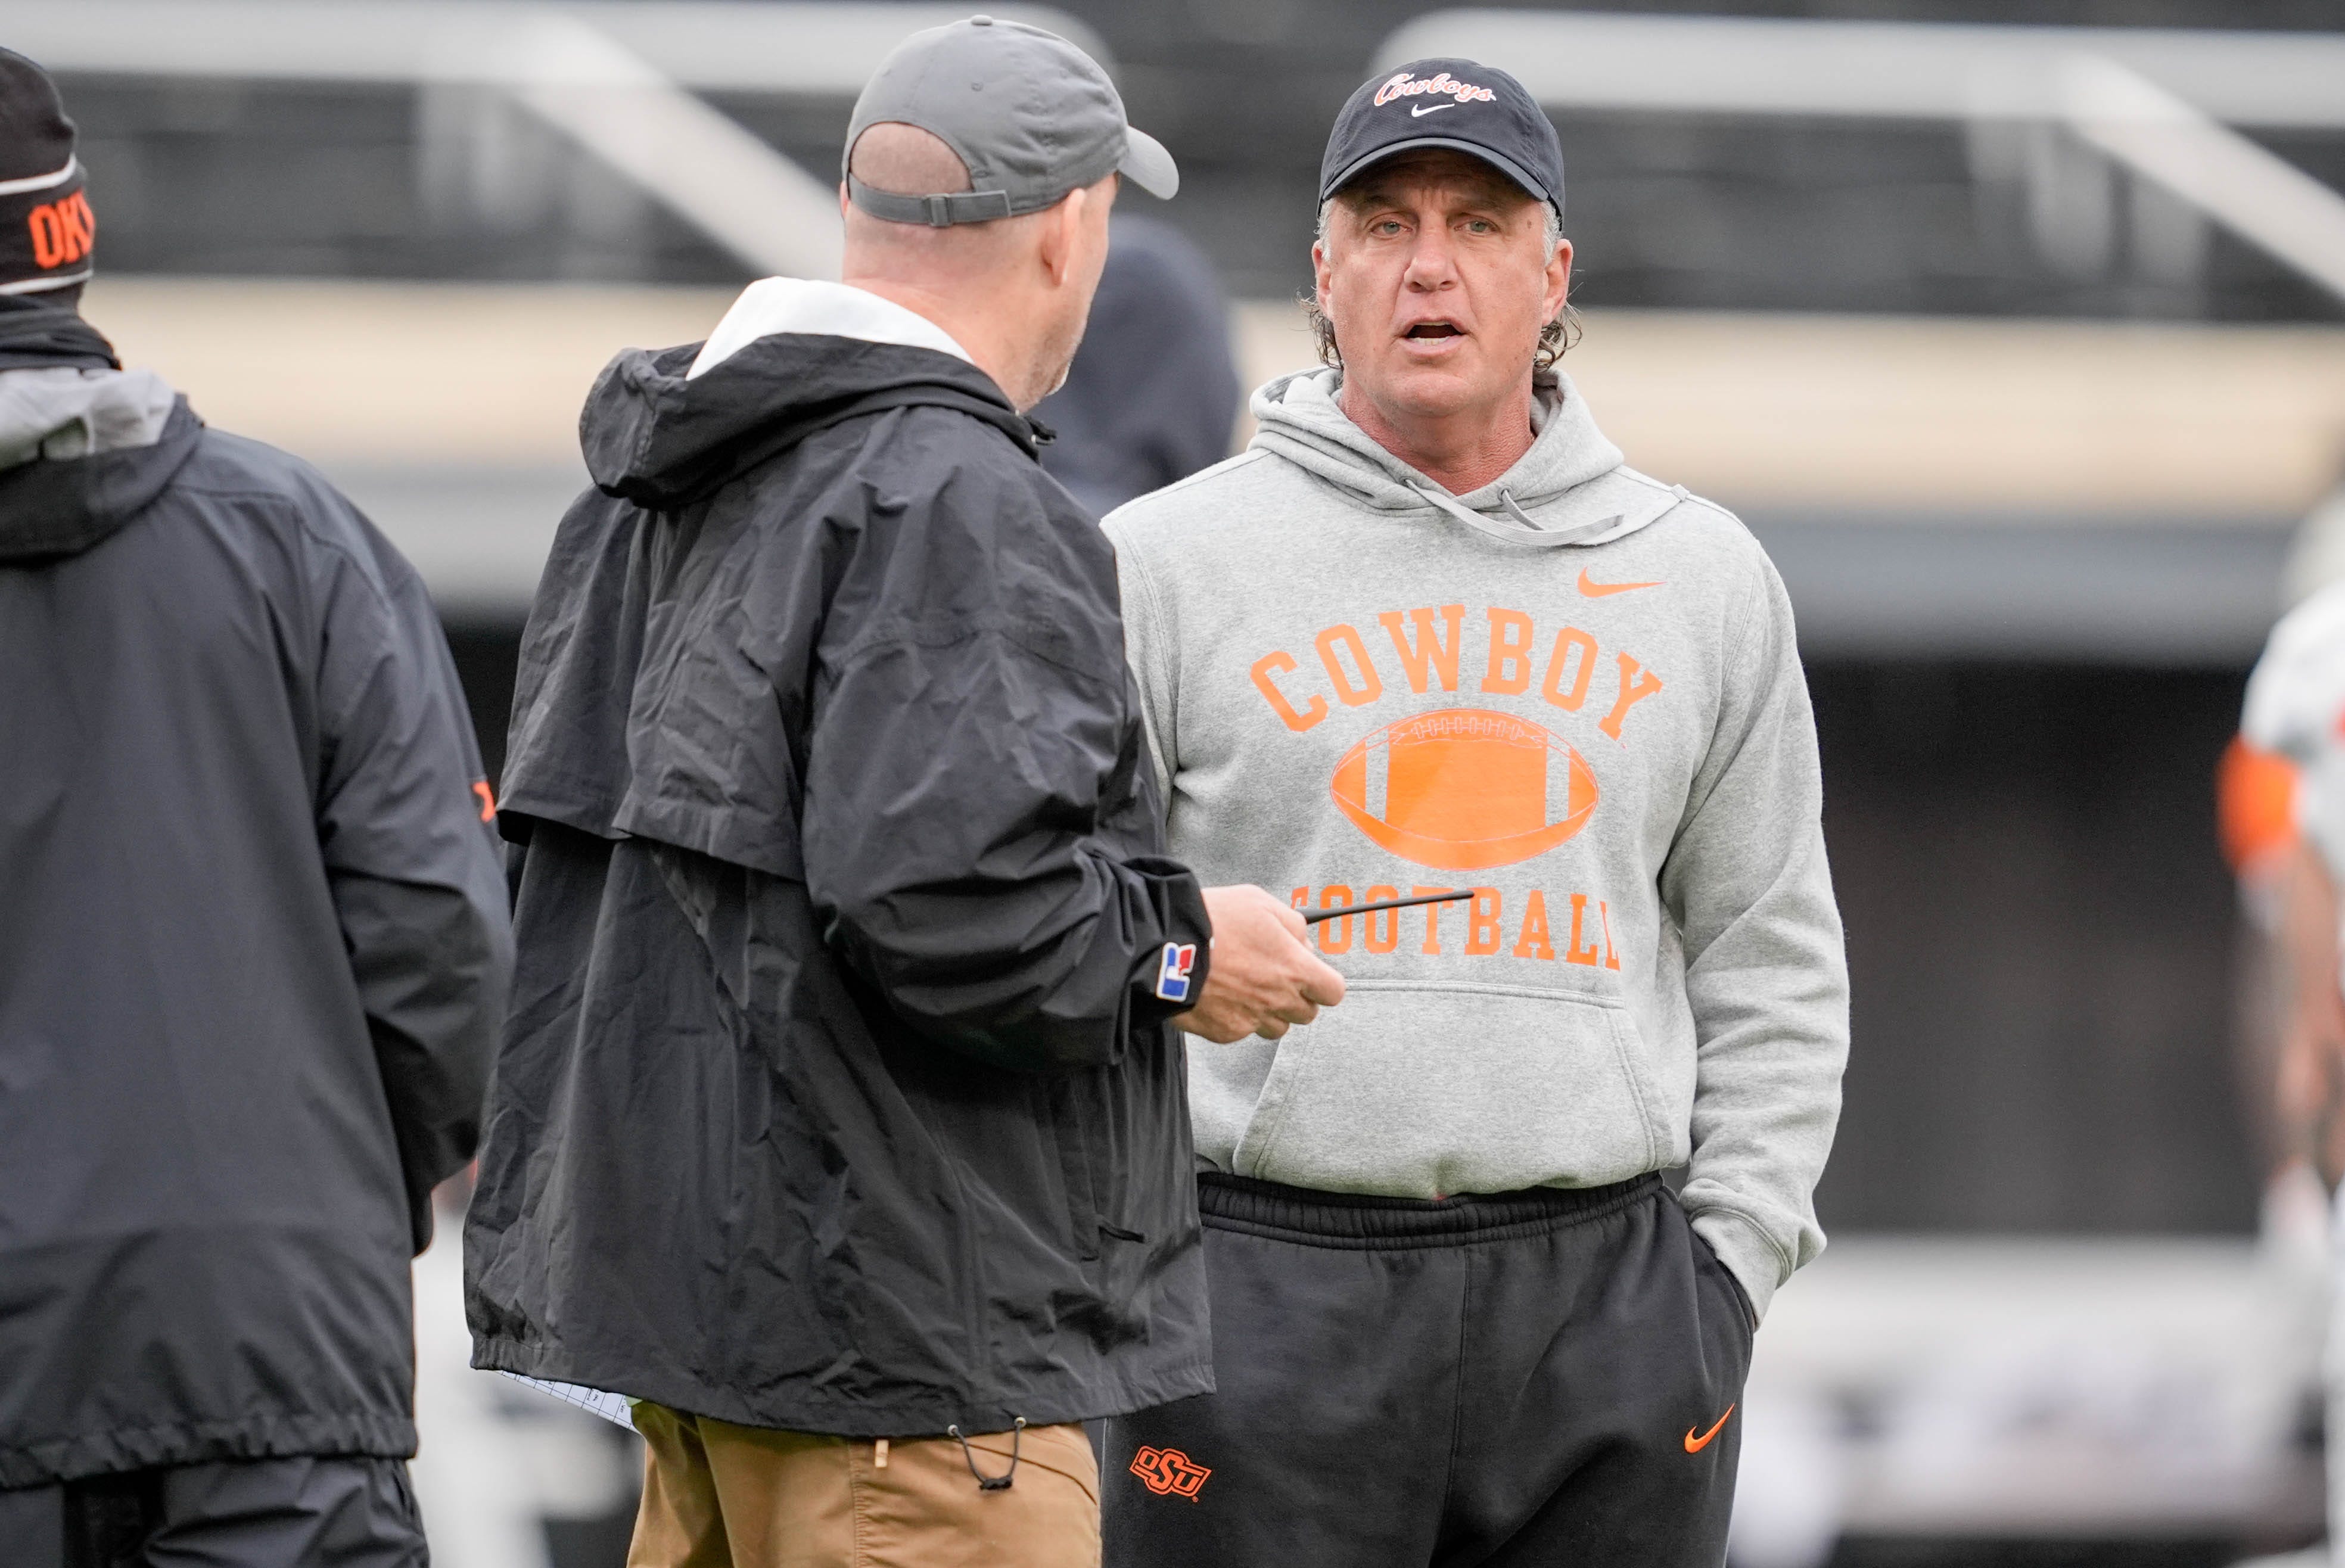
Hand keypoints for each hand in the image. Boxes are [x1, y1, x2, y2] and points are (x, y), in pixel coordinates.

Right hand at [1173, 885, 1346, 1043]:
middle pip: (1307, 1013)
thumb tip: (1304, 944)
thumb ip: (1291, 924)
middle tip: (1275, 976)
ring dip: (1270, 1011)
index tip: (1311, 974)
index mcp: (1294, 969)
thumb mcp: (1260, 902)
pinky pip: (1243, 1031)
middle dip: (1297, 996)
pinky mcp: (1225, 1032)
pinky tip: (1222, 995)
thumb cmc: (1214, 919)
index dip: (1324, 983)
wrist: (1165, 947)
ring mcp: (1251, 1020)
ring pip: (1277, 1028)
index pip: (1333, 992)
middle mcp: (1278, 1000)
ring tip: (1247, 987)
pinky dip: (1237, 1017)